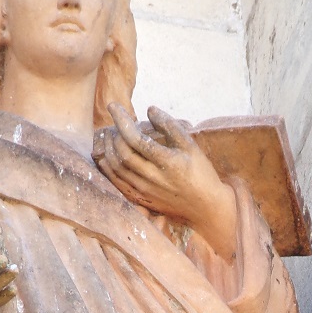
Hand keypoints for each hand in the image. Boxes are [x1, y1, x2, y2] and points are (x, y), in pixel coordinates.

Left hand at [98, 104, 236, 258]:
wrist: (205, 206)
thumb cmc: (200, 172)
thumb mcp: (191, 146)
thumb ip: (170, 126)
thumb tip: (150, 110)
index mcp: (166, 162)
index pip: (135, 138)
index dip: (121, 120)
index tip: (114, 106)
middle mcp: (152, 178)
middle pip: (122, 153)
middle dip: (113, 133)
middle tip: (113, 122)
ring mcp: (145, 191)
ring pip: (116, 168)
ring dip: (108, 149)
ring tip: (108, 135)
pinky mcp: (141, 200)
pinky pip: (118, 183)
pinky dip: (108, 169)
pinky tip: (106, 157)